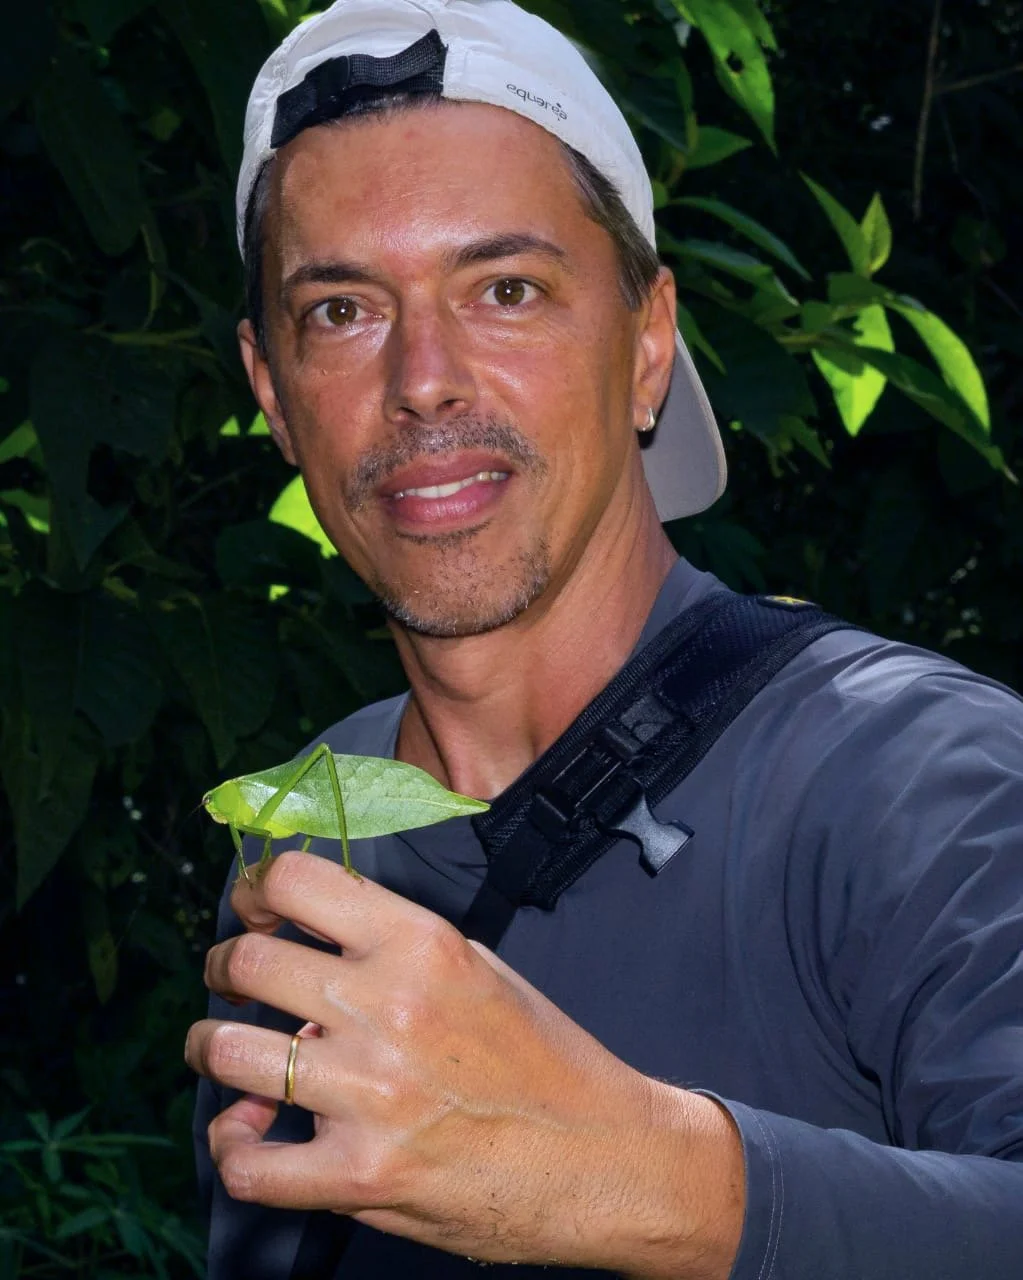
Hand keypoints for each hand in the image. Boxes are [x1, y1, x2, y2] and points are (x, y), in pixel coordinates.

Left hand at [185, 851, 742, 1277]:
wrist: (603, 1156)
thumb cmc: (544, 1058)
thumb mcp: (478, 967)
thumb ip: (393, 947)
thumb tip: (307, 934)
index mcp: (422, 943)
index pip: (298, 879)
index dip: (255, 890)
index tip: (252, 908)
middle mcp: (388, 1006)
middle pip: (248, 960)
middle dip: (222, 967)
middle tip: (230, 979)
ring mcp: (370, 1093)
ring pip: (226, 1051)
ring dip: (212, 1049)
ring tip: (226, 1051)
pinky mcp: (362, 1175)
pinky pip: (247, 1163)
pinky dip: (234, 1148)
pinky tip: (250, 1136)